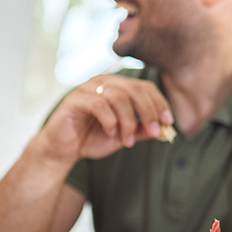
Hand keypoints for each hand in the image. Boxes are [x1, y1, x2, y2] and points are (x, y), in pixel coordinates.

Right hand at [36, 75, 173, 162]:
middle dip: (148, 111)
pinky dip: (110, 121)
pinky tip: (111, 134)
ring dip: (128, 121)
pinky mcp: (74, 99)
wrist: (63, 149)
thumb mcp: (123, 135)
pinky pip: (98, 104)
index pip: (144, 87)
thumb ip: (141, 130)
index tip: (168, 122)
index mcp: (116, 86)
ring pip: (118, 96)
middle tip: (155, 131)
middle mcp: (103, 82)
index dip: (159, 103)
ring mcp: (87, 88)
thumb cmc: (91, 138)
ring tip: (127, 140)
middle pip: (134, 89)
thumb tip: (165, 128)